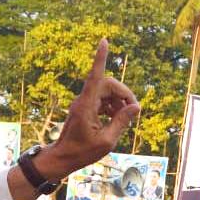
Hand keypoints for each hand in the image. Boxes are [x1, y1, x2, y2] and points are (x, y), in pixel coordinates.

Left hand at [44, 40, 140, 177]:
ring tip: (127, 117)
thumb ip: (122, 121)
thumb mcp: (107, 141)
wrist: (63, 158)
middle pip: (107, 84)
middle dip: (123, 93)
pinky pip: (102, 99)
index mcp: (86, 106)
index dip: (100, 58)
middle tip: (134, 111)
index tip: (104, 41)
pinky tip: (118, 118)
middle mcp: (83, 100)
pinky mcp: (85, 108)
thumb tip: (136, 107)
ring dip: (119, 101)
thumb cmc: (82, 152)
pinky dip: (113, 106)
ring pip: (106, 91)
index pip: (95, 76)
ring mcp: (83, 103)